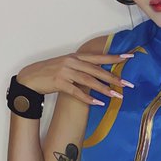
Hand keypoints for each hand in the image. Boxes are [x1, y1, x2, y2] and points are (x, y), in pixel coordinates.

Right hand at [17, 51, 134, 105]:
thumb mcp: (67, 65)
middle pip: (97, 70)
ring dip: (104, 89)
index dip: (115, 57)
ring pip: (89, 81)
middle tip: (127, 84)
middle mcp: (72, 62)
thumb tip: (99, 72)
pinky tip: (98, 103)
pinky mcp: (59, 83)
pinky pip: (77, 92)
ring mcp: (65, 72)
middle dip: (114, 77)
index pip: (99, 56)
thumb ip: (82, 67)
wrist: (30, 78)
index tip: (130, 57)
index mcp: (76, 57)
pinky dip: (88, 98)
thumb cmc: (50, 72)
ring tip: (116, 96)